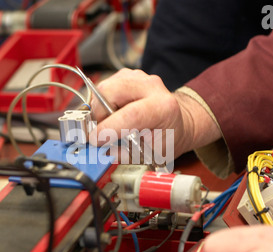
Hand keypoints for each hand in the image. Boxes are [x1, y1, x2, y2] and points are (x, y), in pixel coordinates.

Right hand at [88, 68, 219, 160]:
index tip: (95, 140)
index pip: (130, 114)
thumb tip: (103, 151)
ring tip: (109, 124)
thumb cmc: (167, 137)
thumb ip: (127, 154)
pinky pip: (104, 87)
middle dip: (98, 114)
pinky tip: (112, 114)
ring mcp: (137, 77)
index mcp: (164, 107)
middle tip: (98, 131)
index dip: (108, 128)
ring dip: (99, 109)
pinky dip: (101, 102)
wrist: (177, 122)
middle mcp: (151, 86)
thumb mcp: (153, 154)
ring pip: (103, 88)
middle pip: (110, 92)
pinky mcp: (126, 75)